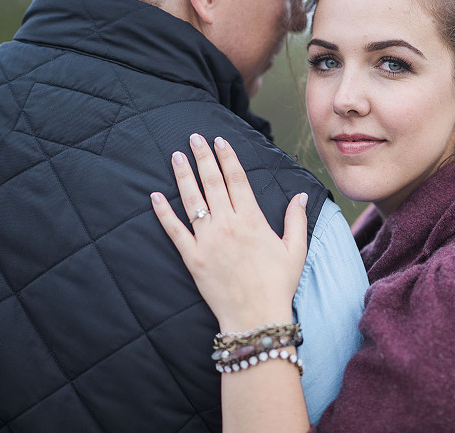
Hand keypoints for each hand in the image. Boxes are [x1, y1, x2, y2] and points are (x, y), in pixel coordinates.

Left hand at [150, 133, 308, 331]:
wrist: (256, 317)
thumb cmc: (278, 284)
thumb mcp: (295, 250)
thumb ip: (296, 220)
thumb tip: (300, 195)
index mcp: (252, 220)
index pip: (237, 180)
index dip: (227, 158)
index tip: (220, 141)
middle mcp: (228, 225)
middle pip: (213, 183)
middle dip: (203, 158)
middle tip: (194, 138)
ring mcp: (208, 240)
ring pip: (192, 201)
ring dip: (183, 177)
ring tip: (176, 157)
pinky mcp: (193, 257)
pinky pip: (174, 230)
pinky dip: (163, 213)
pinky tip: (155, 196)